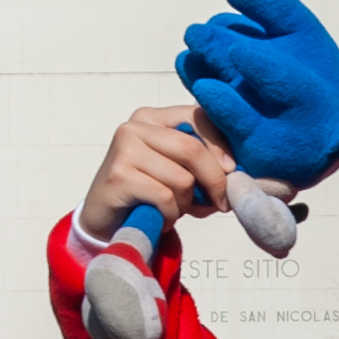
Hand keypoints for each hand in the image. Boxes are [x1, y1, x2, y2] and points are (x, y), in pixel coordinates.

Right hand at [78, 105, 234, 244]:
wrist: (103, 222)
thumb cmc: (146, 196)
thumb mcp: (178, 173)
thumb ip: (202, 165)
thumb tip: (234, 174)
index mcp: (153, 118)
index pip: (197, 117)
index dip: (221, 145)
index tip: (232, 171)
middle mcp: (135, 126)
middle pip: (192, 149)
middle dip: (214, 181)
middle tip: (220, 203)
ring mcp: (124, 149)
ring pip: (182, 178)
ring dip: (184, 204)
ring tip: (170, 211)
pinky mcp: (119, 176)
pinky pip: (165, 198)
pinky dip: (169, 215)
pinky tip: (158, 218)